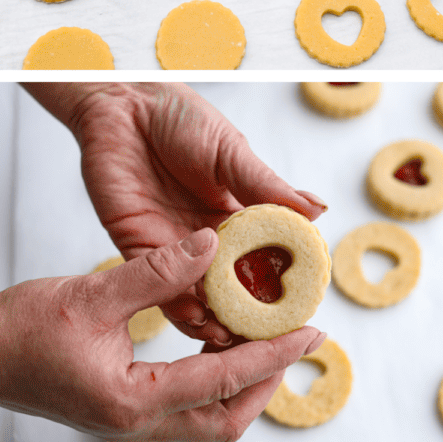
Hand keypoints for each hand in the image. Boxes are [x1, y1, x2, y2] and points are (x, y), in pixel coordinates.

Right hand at [0, 227, 325, 441]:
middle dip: (266, 382)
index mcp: (134, 401)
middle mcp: (136, 425)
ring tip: (259, 339)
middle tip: (292, 339)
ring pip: (206, 420)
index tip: (308, 331)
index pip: (223, 380)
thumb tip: (208, 247)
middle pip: (225, 419)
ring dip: (239, 385)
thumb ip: (155, 272)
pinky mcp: (120, 413)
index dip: (272, 353)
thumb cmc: (23, 327)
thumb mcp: (93, 292)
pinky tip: (208, 346)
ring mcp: (128, 424)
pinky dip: (208, 382)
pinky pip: (182, 409)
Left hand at [25, 83, 326, 347]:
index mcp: (234, 218)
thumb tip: (318, 212)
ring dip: (212, 318)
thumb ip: (266, 186)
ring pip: (194, 296)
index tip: (299, 315)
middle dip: (247, 318)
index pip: (263, 264)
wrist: (124, 101)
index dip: (280, 291)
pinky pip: (155, 283)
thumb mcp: (231, 152)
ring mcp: (170, 245)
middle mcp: (204, 239)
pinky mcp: (136, 244)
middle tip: (264, 340)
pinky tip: (194, 312)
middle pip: (231, 291)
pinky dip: (175, 302)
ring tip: (230, 333)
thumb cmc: (179, 117)